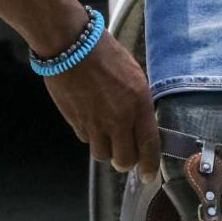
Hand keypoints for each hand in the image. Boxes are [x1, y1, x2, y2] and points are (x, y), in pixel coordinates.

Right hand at [45, 33, 160, 180]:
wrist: (72, 46)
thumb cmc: (105, 53)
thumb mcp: (134, 74)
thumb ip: (138, 102)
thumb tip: (140, 120)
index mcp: (138, 105)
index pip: (148, 145)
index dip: (149, 165)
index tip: (148, 174)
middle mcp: (117, 119)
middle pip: (124, 160)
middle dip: (126, 161)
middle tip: (125, 155)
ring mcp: (94, 123)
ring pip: (103, 154)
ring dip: (106, 150)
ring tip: (107, 136)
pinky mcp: (75, 122)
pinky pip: (85, 139)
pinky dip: (90, 135)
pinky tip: (90, 120)